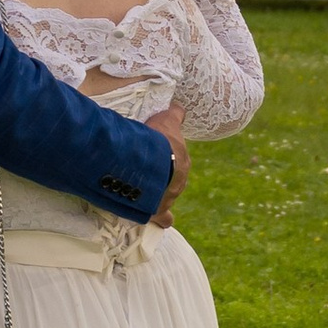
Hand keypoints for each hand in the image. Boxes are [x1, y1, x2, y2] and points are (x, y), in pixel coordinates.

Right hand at [146, 108, 189, 227]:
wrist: (150, 163)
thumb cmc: (158, 139)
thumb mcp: (167, 119)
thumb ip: (174, 114)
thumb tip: (180, 107)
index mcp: (182, 160)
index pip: (176, 160)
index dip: (166, 158)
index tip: (157, 156)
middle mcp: (180, 180)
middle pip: (173, 179)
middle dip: (164, 177)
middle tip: (148, 172)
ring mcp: (170, 197)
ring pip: (168, 196)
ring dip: (159, 194)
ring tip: (145, 191)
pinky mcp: (159, 210)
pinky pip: (163, 217)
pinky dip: (162, 218)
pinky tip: (160, 220)